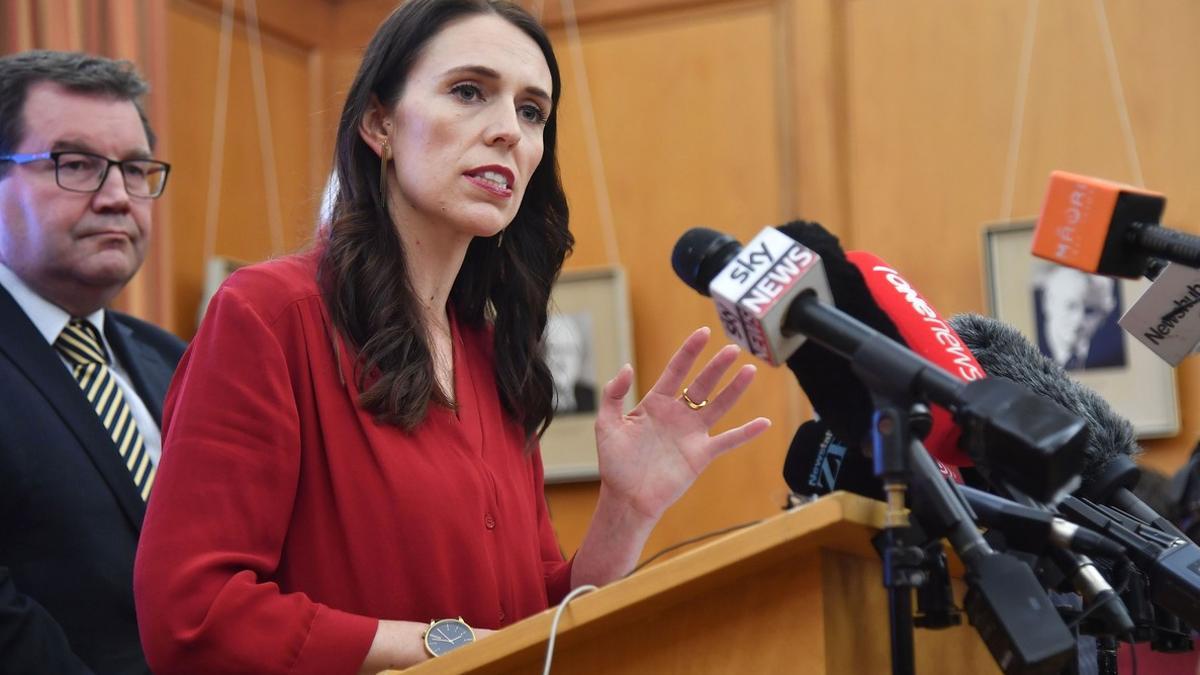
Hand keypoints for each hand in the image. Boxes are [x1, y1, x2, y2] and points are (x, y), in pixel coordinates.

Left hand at [593, 327, 769, 522]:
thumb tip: (627, 367)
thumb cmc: (614, 463)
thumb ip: (613, 394)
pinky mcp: (701, 455)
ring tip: (750, 370)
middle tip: (733, 349)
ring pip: (718, 405)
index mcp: (655, 403)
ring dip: (735, 389)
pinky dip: (746, 433)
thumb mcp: (606, 424)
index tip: (703, 333)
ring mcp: (691, 433)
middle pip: (702, 384)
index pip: (676, 370)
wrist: (626, 498)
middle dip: (717, 366)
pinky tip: (764, 422)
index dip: (689, 351)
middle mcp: (677, 414)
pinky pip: (728, 441)